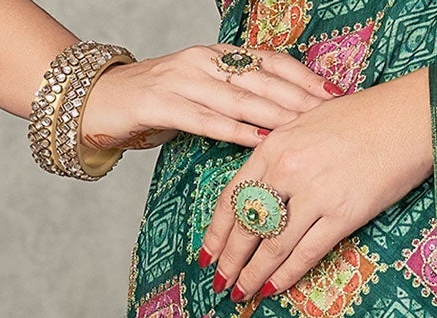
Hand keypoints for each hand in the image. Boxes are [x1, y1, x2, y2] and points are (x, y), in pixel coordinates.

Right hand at [80, 44, 334, 155]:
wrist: (102, 99)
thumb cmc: (161, 102)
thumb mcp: (205, 92)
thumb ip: (241, 98)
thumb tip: (287, 115)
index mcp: (217, 54)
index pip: (269, 60)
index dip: (303, 77)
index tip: (335, 95)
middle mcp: (203, 60)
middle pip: (261, 80)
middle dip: (299, 99)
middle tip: (332, 119)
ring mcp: (181, 80)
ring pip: (239, 98)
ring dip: (276, 116)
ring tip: (307, 131)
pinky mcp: (162, 104)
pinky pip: (207, 119)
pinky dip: (236, 131)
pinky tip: (262, 143)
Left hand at [199, 72, 433, 301]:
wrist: (406, 119)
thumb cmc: (362, 118)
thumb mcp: (307, 124)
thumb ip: (283, 155)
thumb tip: (267, 192)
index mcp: (274, 146)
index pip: (232, 197)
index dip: (216, 232)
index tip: (207, 254)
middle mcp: (287, 171)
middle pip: (246, 226)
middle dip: (230, 261)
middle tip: (220, 285)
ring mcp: (315, 195)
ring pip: (272, 246)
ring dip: (254, 275)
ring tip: (242, 294)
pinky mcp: (343, 215)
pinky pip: (306, 253)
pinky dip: (287, 275)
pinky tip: (273, 288)